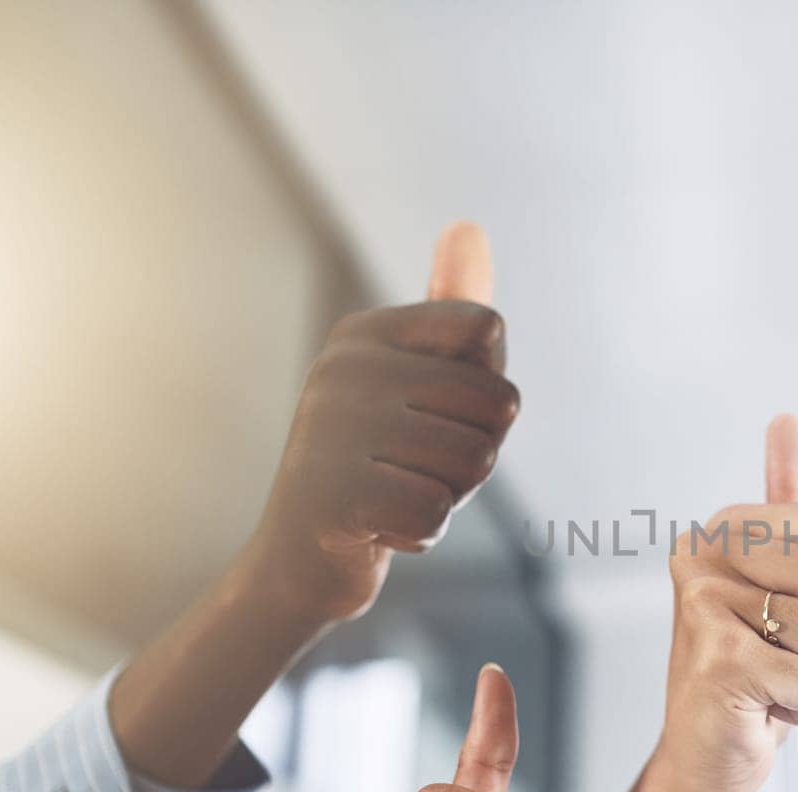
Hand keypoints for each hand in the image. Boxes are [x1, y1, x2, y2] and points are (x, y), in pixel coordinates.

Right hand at [244, 222, 519, 622]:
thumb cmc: (380, 467)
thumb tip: (469, 225)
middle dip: (475, 453)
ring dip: (450, 494)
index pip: (487, 330)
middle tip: (413, 468)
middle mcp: (344, 366)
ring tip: (396, 494)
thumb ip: (452, 312)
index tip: (435, 416)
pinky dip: (422, 533)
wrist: (300, 561)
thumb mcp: (419, 383)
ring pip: (477, 459)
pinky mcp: (336, 496)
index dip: (485, 391)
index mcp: (367, 332)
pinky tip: (379, 529)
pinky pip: (439, 510)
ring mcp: (334, 429)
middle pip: (497, 401)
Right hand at [654, 414, 797, 791]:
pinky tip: (762, 708)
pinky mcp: (720, 658)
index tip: (789, 616)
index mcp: (724, 527)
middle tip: (781, 656)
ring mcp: (705, 603)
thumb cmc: (753, 669)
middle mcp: (703, 553)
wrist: (704, 758)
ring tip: (770, 680)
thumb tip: (787, 418)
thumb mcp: (781, 579)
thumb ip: (788, 502)